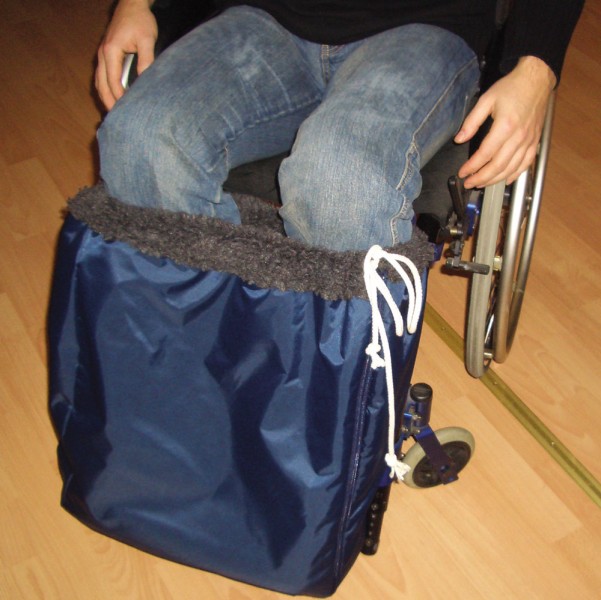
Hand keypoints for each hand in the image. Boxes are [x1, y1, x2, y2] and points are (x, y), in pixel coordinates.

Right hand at [95, 0, 157, 109]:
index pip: (113, 81)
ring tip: (115, 114)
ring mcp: (101, 55)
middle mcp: (102, 54)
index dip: (119, 98)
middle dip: (109, 103)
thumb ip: (146, 60)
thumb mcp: (147, 40)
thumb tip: (145, 81)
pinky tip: (114, 100)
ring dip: (105, 98)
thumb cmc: (140, 21)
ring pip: (99, 82)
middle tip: (118, 120)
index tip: (126, 111)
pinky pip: (102, 77)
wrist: (132, 5)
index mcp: (111, 51)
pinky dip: (105, 89)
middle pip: (101, 85)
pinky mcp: (105, 55)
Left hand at [455, 56, 555, 188]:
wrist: (536, 79)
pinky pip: (525, 164)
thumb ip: (472, 121)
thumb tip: (459, 139)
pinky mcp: (535, 142)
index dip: (472, 167)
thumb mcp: (486, 100)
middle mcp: (518, 137)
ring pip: (511, 169)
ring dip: (495, 180)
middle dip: (481, 178)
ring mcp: (529, 141)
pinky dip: (514, 175)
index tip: (462, 173)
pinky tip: (505, 180)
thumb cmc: (512, 88)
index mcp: (505, 127)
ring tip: (481, 183)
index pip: (484, 154)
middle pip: (498, 166)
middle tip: (469, 183)